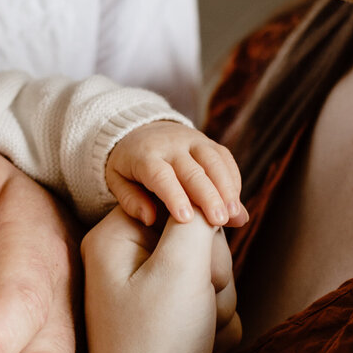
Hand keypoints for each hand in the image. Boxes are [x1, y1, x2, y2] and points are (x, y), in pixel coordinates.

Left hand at [82, 209, 238, 352]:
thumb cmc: (158, 344)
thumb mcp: (182, 268)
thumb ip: (199, 218)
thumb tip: (210, 196)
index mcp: (111, 240)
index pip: (177, 203)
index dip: (200, 229)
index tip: (200, 257)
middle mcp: (122, 265)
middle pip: (197, 240)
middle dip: (212, 273)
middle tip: (192, 302)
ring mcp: (146, 298)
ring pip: (212, 276)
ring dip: (218, 303)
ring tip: (193, 332)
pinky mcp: (169, 325)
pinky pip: (212, 308)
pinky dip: (217, 329)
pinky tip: (197, 351)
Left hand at [106, 122, 247, 228]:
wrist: (141, 131)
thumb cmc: (128, 165)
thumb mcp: (116, 180)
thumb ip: (130, 201)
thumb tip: (149, 219)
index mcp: (145, 156)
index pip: (162, 176)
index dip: (175, 197)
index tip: (186, 220)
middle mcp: (172, 145)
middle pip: (193, 170)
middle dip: (208, 196)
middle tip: (219, 221)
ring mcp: (193, 140)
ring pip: (214, 162)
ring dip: (227, 189)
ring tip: (235, 215)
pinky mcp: (209, 142)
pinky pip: (225, 158)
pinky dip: (233, 180)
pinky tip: (236, 204)